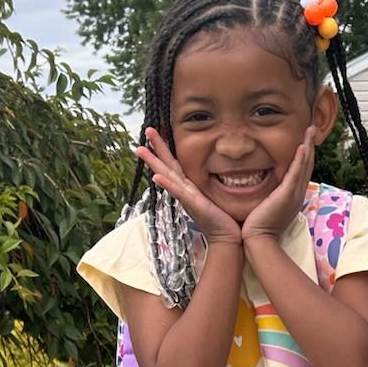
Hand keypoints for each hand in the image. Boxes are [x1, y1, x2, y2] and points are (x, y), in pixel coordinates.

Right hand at [134, 128, 241, 246]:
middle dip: (156, 147)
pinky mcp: (193, 205)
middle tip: (146, 129)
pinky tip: (156, 177)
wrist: (228, 238)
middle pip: (167, 165)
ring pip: (167, 175)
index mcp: (190, 186)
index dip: (167, 147)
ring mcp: (186, 197)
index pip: (176, 163)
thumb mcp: (216, 194)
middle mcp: (184, 190)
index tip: (160, 130)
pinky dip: (167, 184)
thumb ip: (212, 181)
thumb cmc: (224, 218)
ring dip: (153, 162)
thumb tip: (220, 167)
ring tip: (140, 149)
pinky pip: (178, 193)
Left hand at [241, 127, 316, 245]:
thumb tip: (259, 187)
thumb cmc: (256, 227)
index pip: (300, 172)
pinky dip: (301, 159)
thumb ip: (265, 195)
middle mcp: (296, 194)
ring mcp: (294, 195)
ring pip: (304, 166)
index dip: (304, 156)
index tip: (304, 141)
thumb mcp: (264, 207)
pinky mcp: (287, 195)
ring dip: (308, 146)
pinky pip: (296, 174)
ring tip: (310, 130)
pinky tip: (303, 146)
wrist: (257, 239)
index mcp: (291, 197)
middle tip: (311, 129)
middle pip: (307, 166)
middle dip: (310, 146)